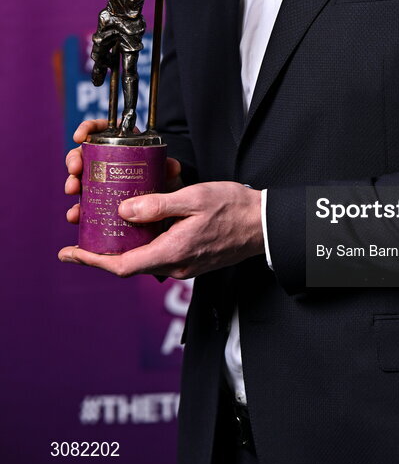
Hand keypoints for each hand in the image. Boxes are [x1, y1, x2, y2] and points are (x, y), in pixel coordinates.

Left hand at [58, 180, 263, 278]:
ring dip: (123, 245)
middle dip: (102, 251)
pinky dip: (143, 243)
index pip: (121, 265)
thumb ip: (158, 205)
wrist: (264, 224)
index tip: (69, 253)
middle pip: (128, 264)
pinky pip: (158, 254)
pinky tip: (140, 224)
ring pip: (143, 258)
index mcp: (172, 252)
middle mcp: (175, 266)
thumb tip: (123, 211)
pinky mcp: (191, 260)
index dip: (91, 260)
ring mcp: (184, 266)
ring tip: (107, 224)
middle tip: (83, 232)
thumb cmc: (233, 207)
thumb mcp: (194, 198)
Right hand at [63, 118, 182, 225]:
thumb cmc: (163, 182)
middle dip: (74, 159)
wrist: (164, 207)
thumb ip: (169, 169)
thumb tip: (172, 166)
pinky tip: (75, 215)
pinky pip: (83, 206)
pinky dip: (76, 210)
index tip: (80, 136)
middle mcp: (106, 162)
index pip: (101, 129)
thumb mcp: (166, 173)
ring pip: (79, 179)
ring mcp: (100, 183)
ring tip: (73, 189)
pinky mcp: (98, 203)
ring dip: (72, 183)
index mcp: (121, 145)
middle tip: (75, 169)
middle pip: (84, 154)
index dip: (88, 128)